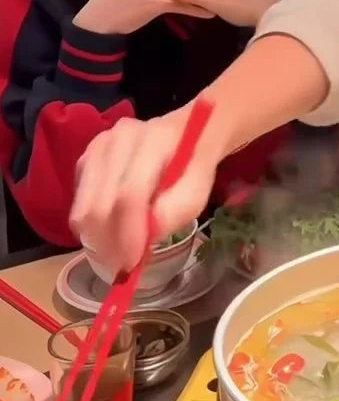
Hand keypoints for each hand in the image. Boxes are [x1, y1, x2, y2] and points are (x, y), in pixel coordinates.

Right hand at [70, 106, 220, 271]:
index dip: (128, 234)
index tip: (132, 264)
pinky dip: (92, 225)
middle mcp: (118, 139)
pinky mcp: (86, 158)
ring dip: (97, 239)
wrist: (185, 133)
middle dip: (109, 244)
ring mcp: (97, 147)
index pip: (130, 194)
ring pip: (83, 208)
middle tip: (122, 267)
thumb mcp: (199, 188)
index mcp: (152, 140)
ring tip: (117, 254)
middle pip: (99, 205)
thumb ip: (177, 210)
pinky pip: (78, 203)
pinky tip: (112, 229)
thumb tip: (147, 236)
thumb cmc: (193, 164)